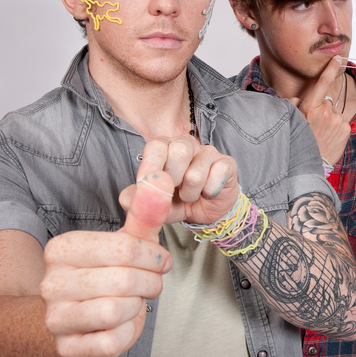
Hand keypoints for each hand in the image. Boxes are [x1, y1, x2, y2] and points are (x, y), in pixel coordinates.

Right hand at [40, 172, 174, 356]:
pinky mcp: (67, 348)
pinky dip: (127, 333)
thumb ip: (144, 213)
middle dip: (150, 283)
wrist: (79, 323)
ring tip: (133, 302)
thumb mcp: (126, 242)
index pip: (123, 248)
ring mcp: (55, 318)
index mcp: (61, 249)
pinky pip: (113, 341)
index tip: (158, 261)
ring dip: (137, 307)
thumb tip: (161, 178)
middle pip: (124, 281)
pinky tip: (119, 325)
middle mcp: (50, 283)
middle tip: (151, 283)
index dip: (153, 256)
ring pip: (117, 311)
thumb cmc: (107, 276)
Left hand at [121, 136, 238, 225]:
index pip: (156, 146)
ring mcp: (209, 152)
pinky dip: (209, 193)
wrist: (205, 212)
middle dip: (173, 181)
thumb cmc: (177, 202)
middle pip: (179, 152)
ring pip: (196, 174)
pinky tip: (208, 193)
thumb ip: (138, 199)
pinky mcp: (227, 163)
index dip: (151, 167)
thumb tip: (127, 198)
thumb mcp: (154, 203)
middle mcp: (187, 144)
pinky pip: (216, 178)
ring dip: (191, 194)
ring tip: (191, 195)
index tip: (147, 186)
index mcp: (165, 147)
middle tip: (174, 191)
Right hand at [292, 57, 350, 164]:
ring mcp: (337, 120)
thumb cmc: (297, 143)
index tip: (337, 58)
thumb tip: (300, 98)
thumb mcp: (290, 120)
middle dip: (321, 108)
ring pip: (334, 113)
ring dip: (329, 119)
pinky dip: (336, 128)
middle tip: (314, 125)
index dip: (330, 68)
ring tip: (321, 134)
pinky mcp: (346, 129)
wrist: (309, 167)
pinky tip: (329, 138)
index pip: (322, 82)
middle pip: (326, 101)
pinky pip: (341, 122)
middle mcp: (325, 111)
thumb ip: (293, 104)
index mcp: (309, 107)